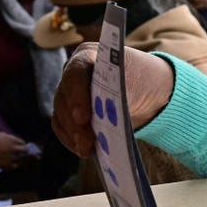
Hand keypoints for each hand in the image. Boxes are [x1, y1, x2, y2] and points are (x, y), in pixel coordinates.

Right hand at [0, 131, 27, 168]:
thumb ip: (5, 136)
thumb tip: (9, 138)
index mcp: (11, 140)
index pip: (22, 142)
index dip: (21, 145)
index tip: (19, 147)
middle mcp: (14, 148)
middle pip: (25, 151)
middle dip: (23, 152)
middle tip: (20, 154)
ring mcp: (12, 157)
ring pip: (20, 159)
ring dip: (18, 159)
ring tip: (13, 160)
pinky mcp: (8, 165)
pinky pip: (15, 166)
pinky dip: (13, 166)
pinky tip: (9, 165)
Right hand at [51, 43, 177, 157]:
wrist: (145, 90)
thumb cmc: (141, 80)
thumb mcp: (137, 82)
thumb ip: (121, 94)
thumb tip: (107, 116)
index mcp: (90, 56)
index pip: (75, 72)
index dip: (77, 95)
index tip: (83, 117)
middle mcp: (73, 73)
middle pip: (64, 97)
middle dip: (74, 122)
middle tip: (86, 140)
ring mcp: (69, 93)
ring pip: (60, 114)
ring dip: (73, 134)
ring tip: (86, 149)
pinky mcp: (69, 112)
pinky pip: (62, 127)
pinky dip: (72, 140)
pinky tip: (84, 150)